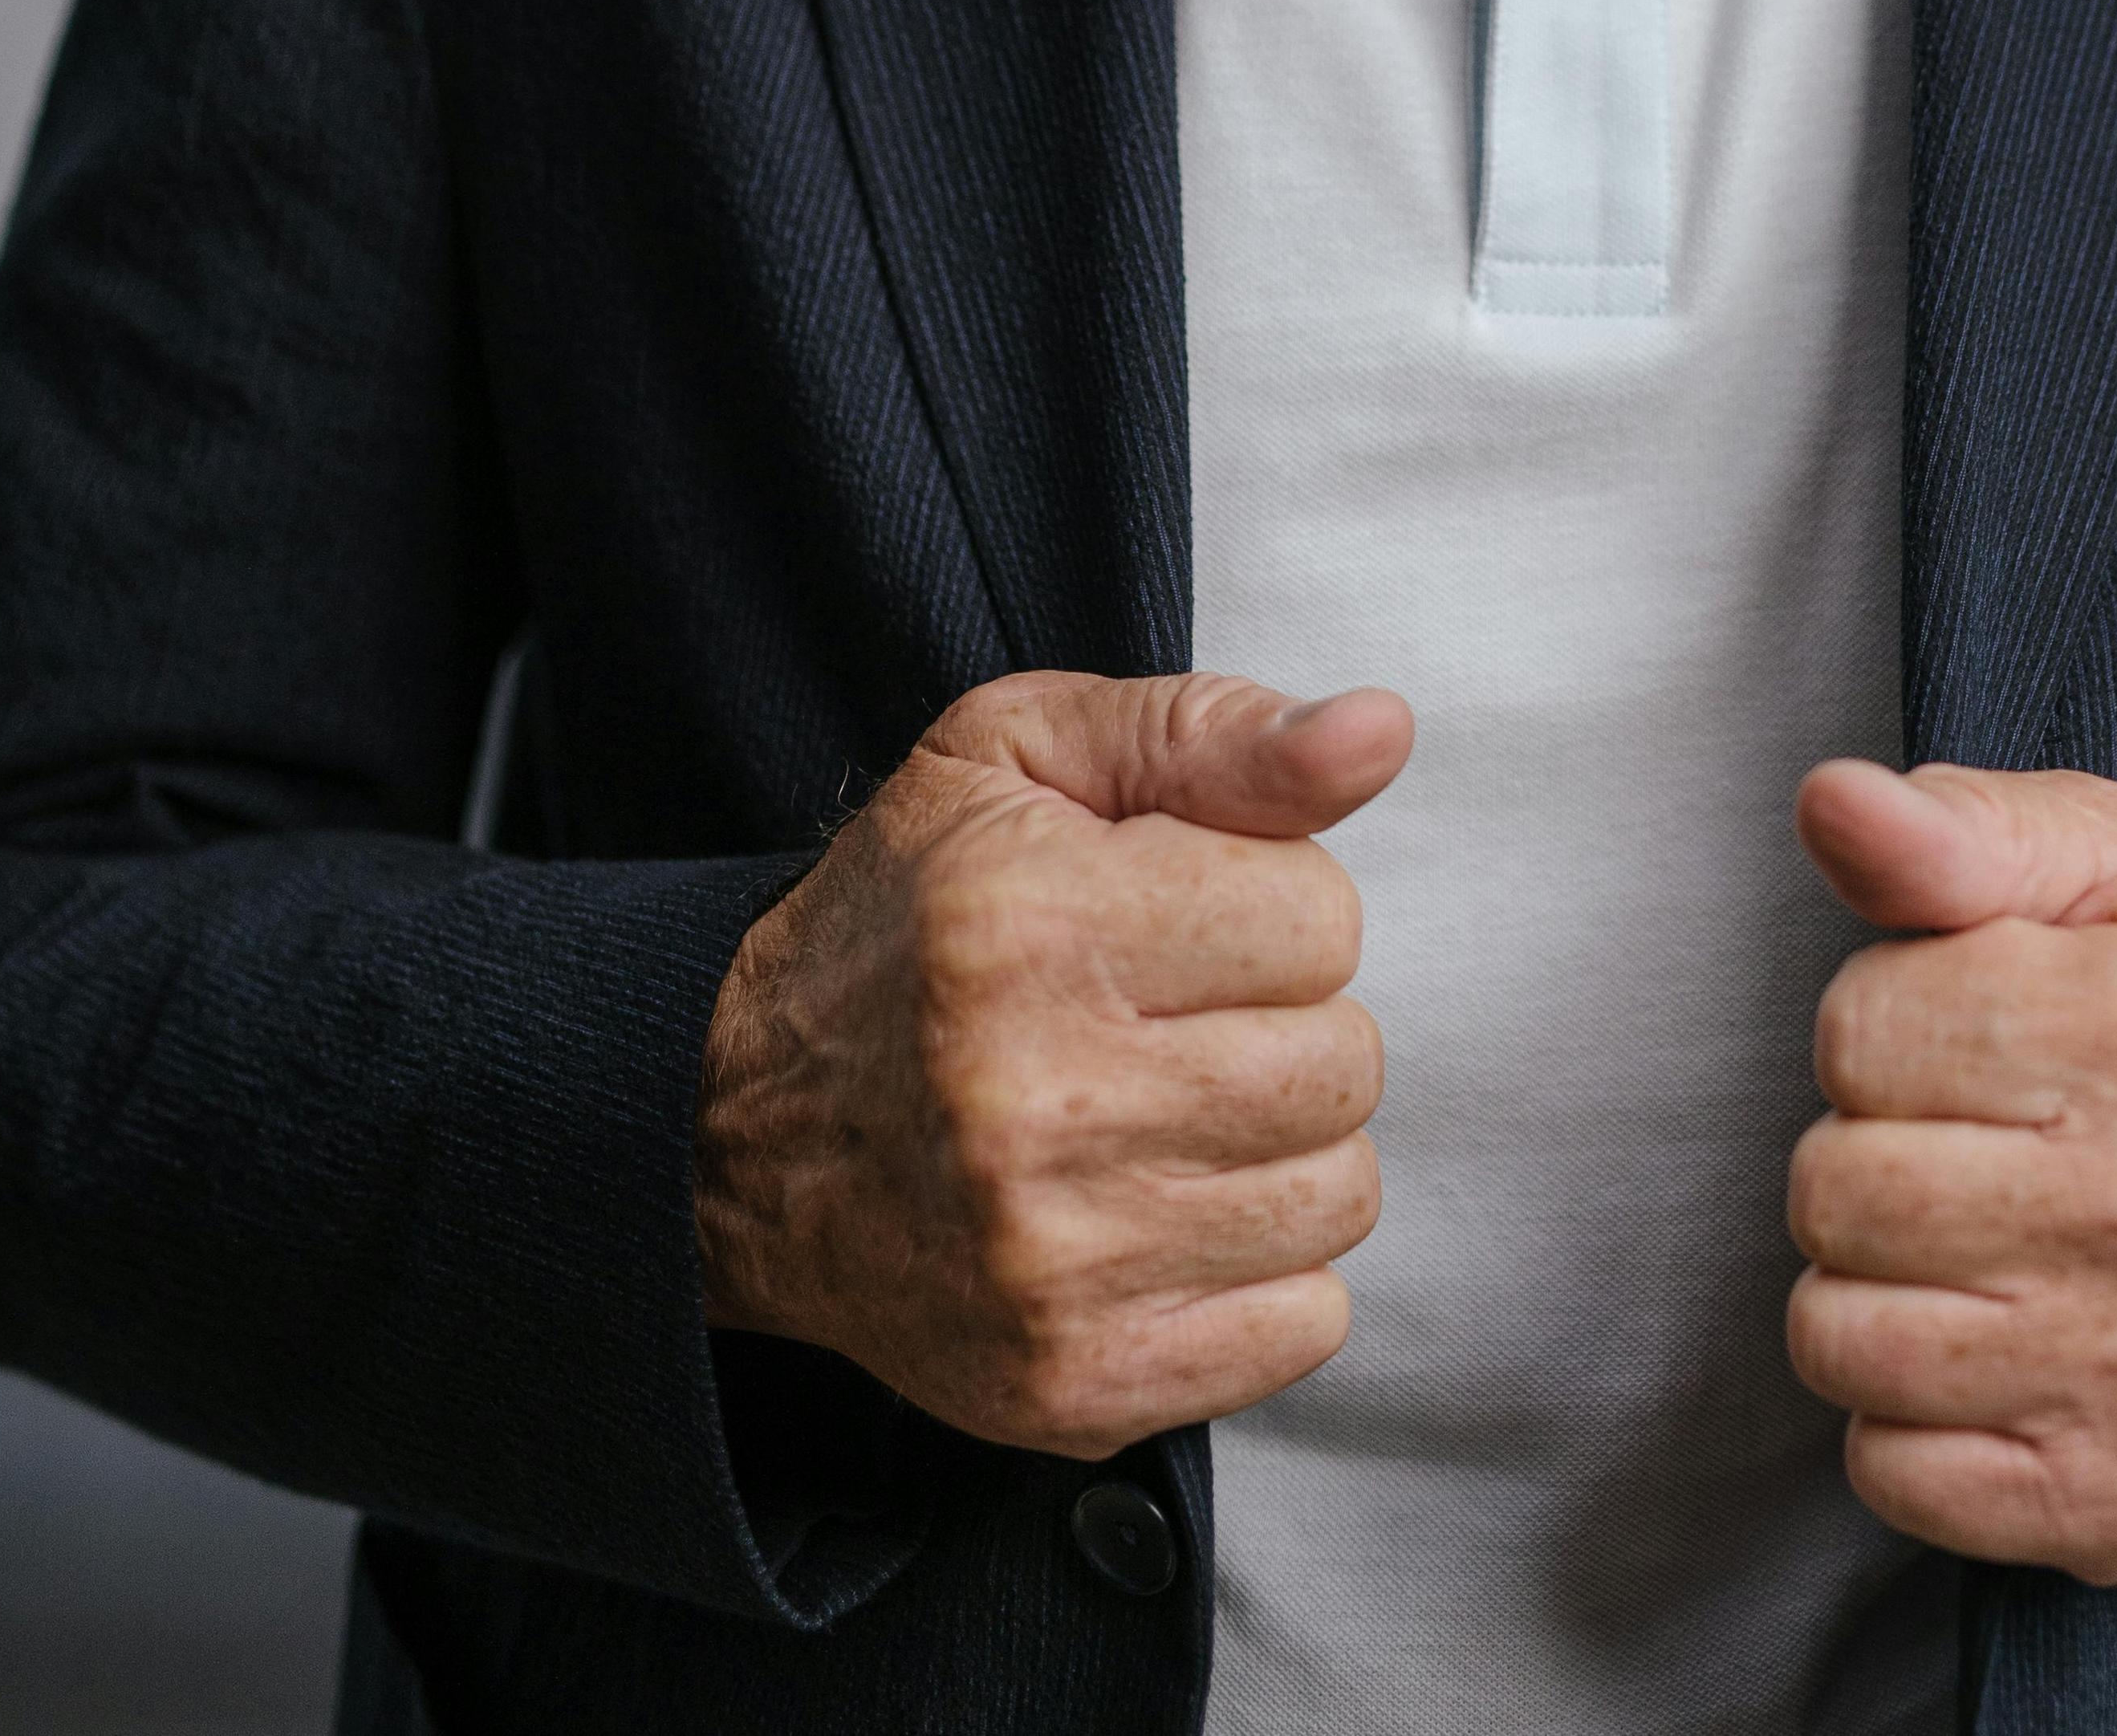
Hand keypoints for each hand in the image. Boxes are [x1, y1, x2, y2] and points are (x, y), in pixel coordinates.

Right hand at [696, 668, 1412, 1455]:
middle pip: (1343, 1064)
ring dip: (1280, 1149)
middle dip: (1283, 1025)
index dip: (1269, 906)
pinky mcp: (1072, 1384)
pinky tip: (1167, 1215)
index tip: (1182, 919)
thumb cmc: (903, 919)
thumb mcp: (1021, 758)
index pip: (1322, 920)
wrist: (735, 1131)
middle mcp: (1038, 1102)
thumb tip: (1381, 732)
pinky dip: (1263, 1271)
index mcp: (1034, 925)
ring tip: (1170, 1115)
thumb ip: (1213, 734)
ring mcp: (1053, 1264)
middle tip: (1174, 1021)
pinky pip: (1303, 1327)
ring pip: (1337, 1196)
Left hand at [1784, 761, 2116, 1584]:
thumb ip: (1954, 828)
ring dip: (1869, 1289)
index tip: (1968, 1042)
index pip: (1860, 1029)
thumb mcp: (2096, 874)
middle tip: (1969, 1149)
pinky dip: (1905, 1418)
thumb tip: (1830, 799)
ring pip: (1840, 1336)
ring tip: (1969, 1248)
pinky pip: (1888, 1471)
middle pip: (1835, 1188)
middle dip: (1867, 1155)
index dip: (1884, 1027)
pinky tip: (1989, 1354)